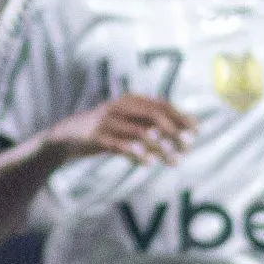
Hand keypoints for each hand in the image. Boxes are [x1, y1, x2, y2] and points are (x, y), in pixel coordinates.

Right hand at [43, 94, 195, 167]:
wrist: (66, 137)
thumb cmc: (104, 130)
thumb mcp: (127, 124)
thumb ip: (149, 126)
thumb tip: (180, 135)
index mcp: (129, 100)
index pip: (160, 104)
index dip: (180, 116)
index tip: (197, 130)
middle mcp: (119, 106)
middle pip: (153, 115)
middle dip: (174, 131)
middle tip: (188, 147)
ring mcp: (106, 120)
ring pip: (139, 131)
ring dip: (160, 147)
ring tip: (174, 161)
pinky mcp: (96, 136)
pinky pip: (120, 145)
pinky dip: (137, 153)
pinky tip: (149, 163)